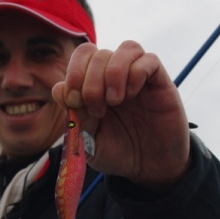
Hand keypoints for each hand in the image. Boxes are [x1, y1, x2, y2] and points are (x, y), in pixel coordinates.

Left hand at [52, 41, 190, 188]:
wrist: (150, 169)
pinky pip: (150, 60)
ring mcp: (138, 78)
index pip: (80, 59)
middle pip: (96, 52)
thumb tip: (59, 89)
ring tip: (114, 101)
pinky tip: (132, 95)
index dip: (73, 75)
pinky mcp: (160, 83)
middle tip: (97, 108)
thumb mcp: (90, 142)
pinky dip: (136, 73)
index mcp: (94, 87)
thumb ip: (75, 118)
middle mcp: (114, 78)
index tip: (74, 103)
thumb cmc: (119, 153)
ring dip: (113, 73)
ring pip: (125, 49)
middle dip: (89, 79)